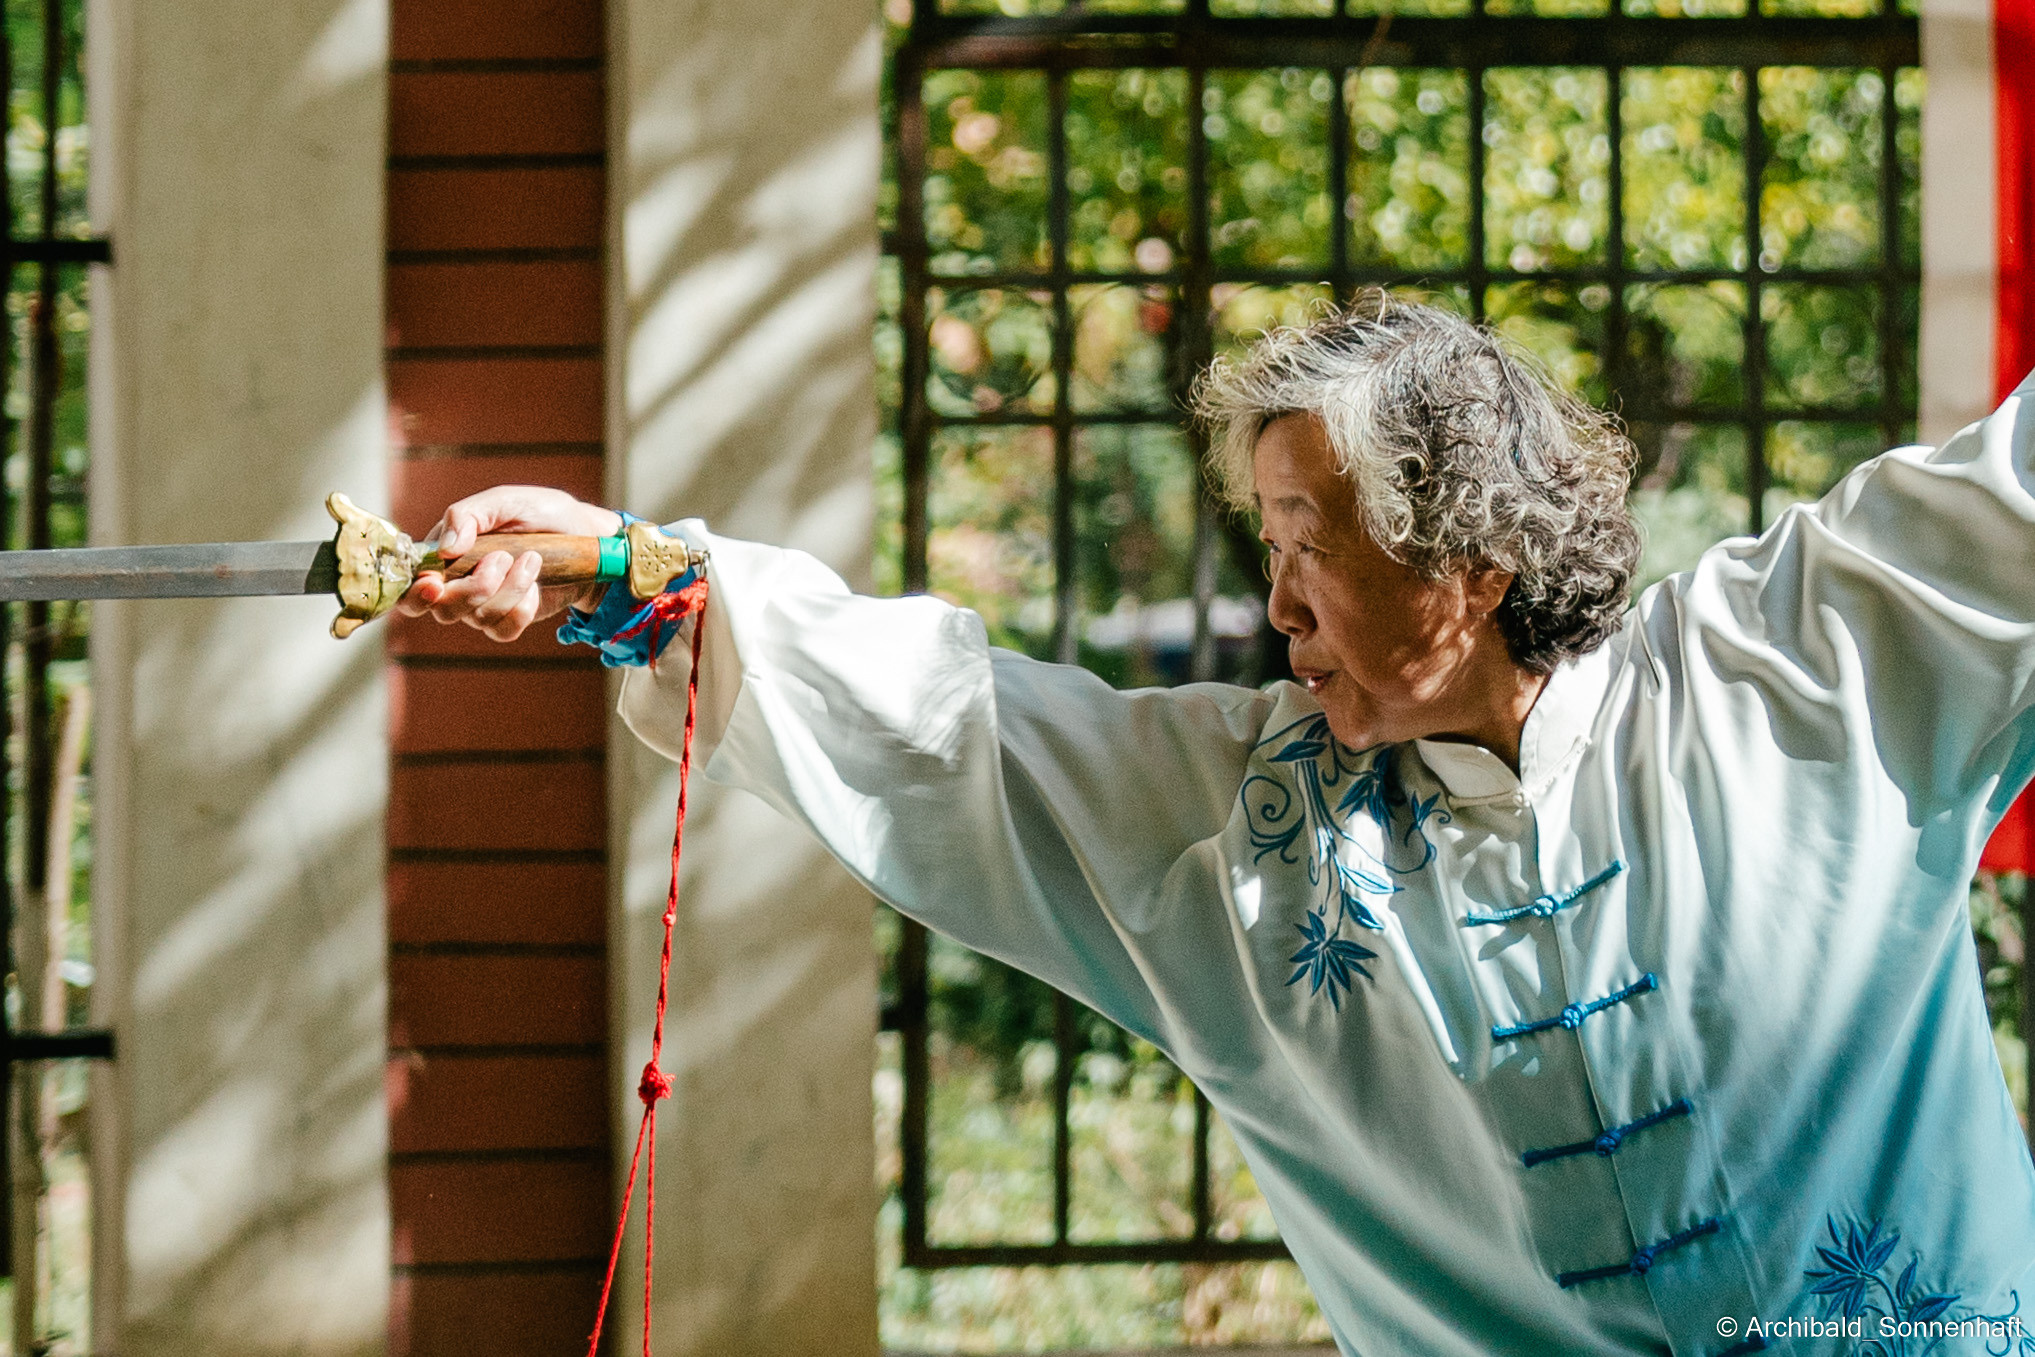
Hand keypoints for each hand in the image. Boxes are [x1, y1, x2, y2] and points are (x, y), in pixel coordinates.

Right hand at [395, 485, 626, 640]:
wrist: (586, 537)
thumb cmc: (542, 512)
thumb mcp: (506, 501)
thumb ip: (469, 515)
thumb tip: (444, 549)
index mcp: (445, 551)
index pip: (411, 583)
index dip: (415, 591)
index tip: (433, 582)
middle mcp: (458, 581)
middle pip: (442, 608)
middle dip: (473, 588)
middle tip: (502, 558)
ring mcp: (484, 603)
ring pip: (477, 617)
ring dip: (509, 588)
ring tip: (532, 559)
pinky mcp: (510, 618)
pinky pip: (503, 630)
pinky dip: (521, 608)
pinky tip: (536, 585)